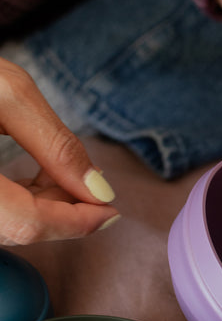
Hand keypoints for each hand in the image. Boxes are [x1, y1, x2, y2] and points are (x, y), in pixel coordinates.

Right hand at [0, 60, 118, 244]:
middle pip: (15, 229)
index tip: (111, 212)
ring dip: (40, 208)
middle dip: (62, 212)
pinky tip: (34, 178)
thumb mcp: (4, 91)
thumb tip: (99, 191)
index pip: (26, 224)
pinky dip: (18, 202)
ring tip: (62, 175)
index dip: (76, 223)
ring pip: (3, 226)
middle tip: (93, 187)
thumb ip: (55, 143)